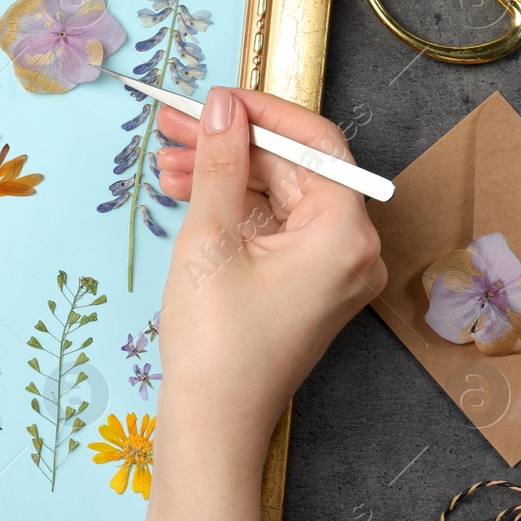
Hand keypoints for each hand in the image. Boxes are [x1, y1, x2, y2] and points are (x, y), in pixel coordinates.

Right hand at [151, 86, 385, 461]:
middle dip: (232, 144)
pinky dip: (233, 208)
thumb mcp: (210, 238)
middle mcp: (351, 249)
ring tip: (168, 162)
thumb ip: (218, 162)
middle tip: (175, 125)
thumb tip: (222, 105)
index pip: (315, 144)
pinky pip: (273, 228)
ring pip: (278, 197)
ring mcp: (330, 270)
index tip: (214, 97)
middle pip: (294, 169)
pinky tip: (187, 194)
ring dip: (224, 175)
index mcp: (345, 234)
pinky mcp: (306, 285)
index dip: (262, 112)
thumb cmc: (216, 340)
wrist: (213, 423)